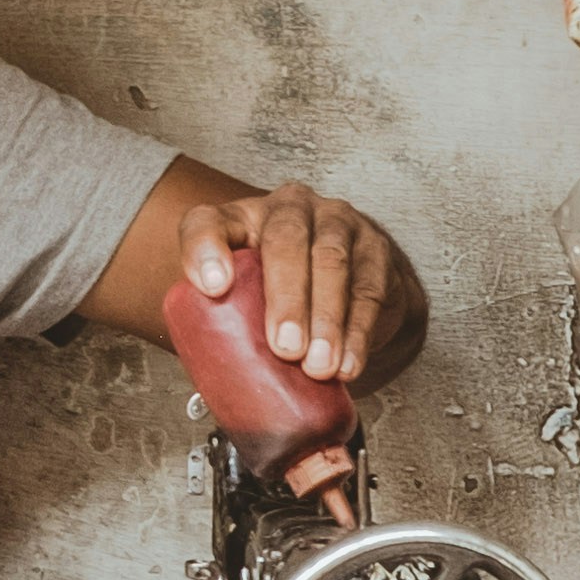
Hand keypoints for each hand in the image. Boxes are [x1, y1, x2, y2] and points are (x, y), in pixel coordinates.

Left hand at [175, 176, 422, 399]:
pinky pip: (368, 290)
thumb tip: (215, 371)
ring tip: (318, 365)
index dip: (205, 250)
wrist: (345, 273)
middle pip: (285, 239)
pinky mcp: (375, 250)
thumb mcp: (240, 292)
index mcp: (240, 217)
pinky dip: (358, 332)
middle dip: (287, 297)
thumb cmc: (278, 283)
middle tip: (285, 348)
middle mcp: (290, 208)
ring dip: (327, 319)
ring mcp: (337, 222)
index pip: (208, 223)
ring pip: (332, 262)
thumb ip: (220, 318)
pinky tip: (348, 363)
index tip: (212, 288)